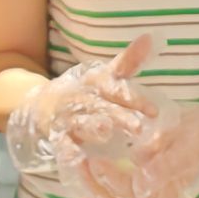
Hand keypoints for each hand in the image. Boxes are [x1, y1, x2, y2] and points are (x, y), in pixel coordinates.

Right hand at [5, 35, 159, 172]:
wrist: (44, 104)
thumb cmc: (87, 91)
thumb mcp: (107, 75)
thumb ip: (129, 60)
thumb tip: (151, 37)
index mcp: (97, 83)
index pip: (117, 88)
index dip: (135, 99)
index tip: (154, 111)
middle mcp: (83, 98)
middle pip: (103, 107)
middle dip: (120, 117)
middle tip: (138, 127)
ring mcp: (69, 117)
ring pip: (82, 123)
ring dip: (93, 128)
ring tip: (106, 131)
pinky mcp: (58, 136)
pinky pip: (62, 145)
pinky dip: (68, 153)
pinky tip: (78, 160)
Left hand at [49, 97, 198, 197]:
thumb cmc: (197, 135)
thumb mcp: (188, 145)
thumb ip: (167, 164)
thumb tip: (143, 181)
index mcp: (167, 194)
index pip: (132, 195)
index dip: (112, 180)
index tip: (95, 161)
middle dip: (93, 184)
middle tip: (77, 161)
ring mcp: (142, 193)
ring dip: (89, 184)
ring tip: (75, 163)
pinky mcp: (133, 183)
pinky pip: (109, 188)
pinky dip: (93, 179)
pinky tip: (81, 164)